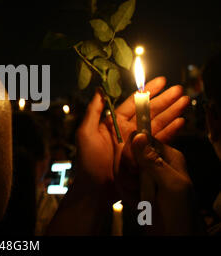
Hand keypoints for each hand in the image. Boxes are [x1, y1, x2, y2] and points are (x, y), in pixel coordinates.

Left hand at [75, 76, 188, 191]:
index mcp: (114, 123)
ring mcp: (137, 143)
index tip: (160, 81)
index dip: (147, 92)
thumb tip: (98, 88)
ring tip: (184, 102)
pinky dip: (170, 131)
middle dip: (164, 100)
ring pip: (157, 123)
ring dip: (171, 112)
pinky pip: (159, 140)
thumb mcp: (86, 133)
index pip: (133, 103)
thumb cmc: (88, 161)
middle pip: (148, 111)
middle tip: (179, 89)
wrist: (96, 189)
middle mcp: (127, 130)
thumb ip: (93, 111)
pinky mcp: (145, 155)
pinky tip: (180, 122)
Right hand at [129, 134, 194, 234]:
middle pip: (128, 154)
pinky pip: (121, 183)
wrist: (176, 237)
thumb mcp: (169, 184)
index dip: (133, 151)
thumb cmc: (180, 212)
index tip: (133, 167)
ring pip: (122, 169)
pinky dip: (125, 194)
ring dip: (127, 185)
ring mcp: (145, 177)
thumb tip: (138, 135)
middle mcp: (154, 164)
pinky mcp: (136, 189)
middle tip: (137, 186)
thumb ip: (152, 161)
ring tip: (139, 199)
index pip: (141, 140)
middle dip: (128, 171)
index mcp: (167, 157)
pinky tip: (136, 204)